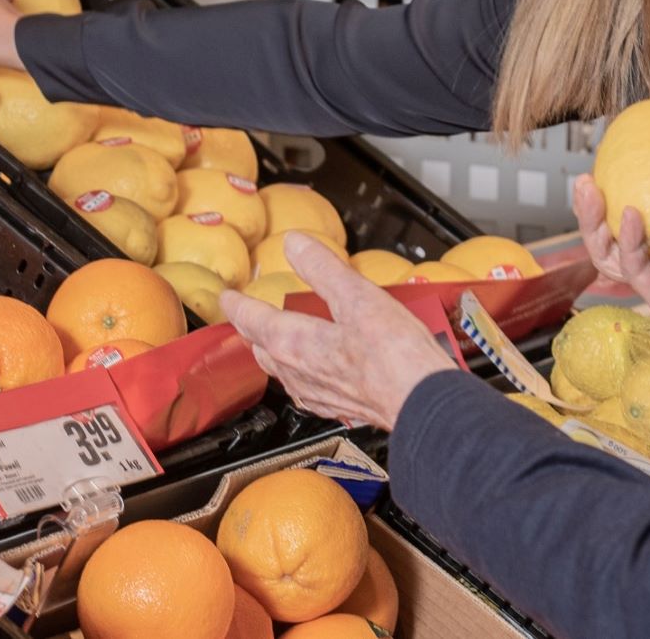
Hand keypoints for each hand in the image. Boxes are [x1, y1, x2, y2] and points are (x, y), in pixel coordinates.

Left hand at [220, 233, 456, 429]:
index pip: (252, 320)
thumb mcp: (357, 296)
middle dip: (252, 330)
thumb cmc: (392, 355)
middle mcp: (298, 372)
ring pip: (282, 371)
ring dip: (274, 353)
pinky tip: (314, 372)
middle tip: (247, 316)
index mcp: (294, 342)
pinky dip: (300, 374)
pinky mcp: (339, 406)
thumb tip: (295, 243)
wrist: (422, 402)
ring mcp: (317, 393)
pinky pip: (306, 389)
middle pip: (262, 349)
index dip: (237, 305)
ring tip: (275, 341)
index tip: (227, 297)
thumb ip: (322, 268)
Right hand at [576, 130, 649, 466]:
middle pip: (622, 241)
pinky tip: (629, 216)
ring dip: (596, 225)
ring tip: (588, 191)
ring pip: (618, 258)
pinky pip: (640, 272)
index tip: (615, 165)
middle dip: (596, 212)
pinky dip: (631, 243)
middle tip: (587, 179)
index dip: (628, 196)